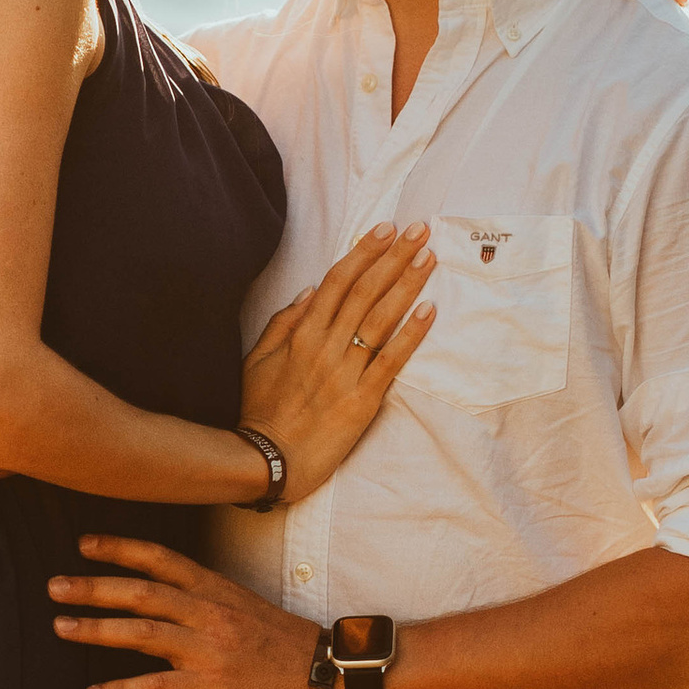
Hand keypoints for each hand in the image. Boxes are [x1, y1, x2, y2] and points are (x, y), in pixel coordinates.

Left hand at [49, 539, 310, 688]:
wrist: (324, 673)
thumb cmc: (283, 642)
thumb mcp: (245, 604)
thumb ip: (205, 598)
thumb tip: (164, 596)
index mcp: (215, 589)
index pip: (161, 559)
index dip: (120, 549)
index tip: (83, 544)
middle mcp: (208, 612)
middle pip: (141, 592)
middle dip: (94, 587)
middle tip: (55, 586)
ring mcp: (209, 648)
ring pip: (142, 634)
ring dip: (97, 630)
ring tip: (61, 628)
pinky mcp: (211, 685)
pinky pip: (157, 686)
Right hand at [238, 225, 434, 501]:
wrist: (265, 460)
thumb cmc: (259, 411)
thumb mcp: (258, 360)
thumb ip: (284, 323)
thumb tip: (311, 291)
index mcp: (301, 334)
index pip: (337, 282)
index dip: (363, 253)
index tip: (385, 229)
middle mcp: (325, 346)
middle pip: (364, 291)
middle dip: (393, 257)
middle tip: (419, 230)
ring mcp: (344, 372)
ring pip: (380, 319)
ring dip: (406, 284)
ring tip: (428, 258)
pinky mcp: (362, 400)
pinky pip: (390, 361)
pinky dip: (410, 334)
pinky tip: (429, 311)